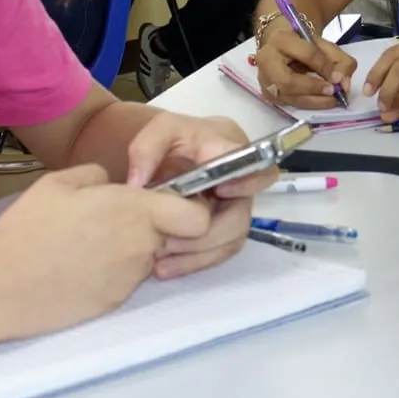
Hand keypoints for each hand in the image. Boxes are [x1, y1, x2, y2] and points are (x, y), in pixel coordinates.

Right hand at [0, 164, 212, 341]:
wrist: (2, 286)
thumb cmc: (29, 227)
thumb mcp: (58, 182)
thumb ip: (97, 175)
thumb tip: (112, 185)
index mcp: (134, 211)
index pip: (197, 216)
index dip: (189, 207)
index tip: (163, 201)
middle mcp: (142, 246)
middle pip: (171, 235)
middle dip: (154, 226)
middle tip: (112, 221)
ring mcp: (130, 279)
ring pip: (146, 257)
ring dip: (128, 249)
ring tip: (85, 244)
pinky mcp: (115, 303)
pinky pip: (124, 279)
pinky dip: (110, 272)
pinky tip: (78, 267)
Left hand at [124, 112, 276, 277]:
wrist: (168, 154)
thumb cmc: (172, 138)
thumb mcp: (159, 130)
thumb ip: (147, 147)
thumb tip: (138, 183)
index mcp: (232, 153)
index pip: (260, 169)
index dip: (247, 184)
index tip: (220, 191)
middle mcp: (240, 186)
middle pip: (240, 219)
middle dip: (206, 236)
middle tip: (168, 241)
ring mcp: (232, 210)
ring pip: (229, 242)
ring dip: (197, 255)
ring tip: (161, 262)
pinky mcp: (221, 229)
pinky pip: (216, 253)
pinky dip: (191, 262)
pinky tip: (165, 267)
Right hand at [255, 21, 357, 110]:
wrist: (282, 47)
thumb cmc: (303, 45)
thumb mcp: (324, 46)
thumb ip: (340, 61)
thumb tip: (343, 84)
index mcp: (281, 40)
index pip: (307, 54)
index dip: (325, 67)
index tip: (339, 76)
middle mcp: (267, 60)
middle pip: (288, 82)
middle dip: (314, 88)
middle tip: (333, 91)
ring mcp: (265, 79)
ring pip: (288, 96)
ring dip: (314, 101)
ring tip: (332, 99)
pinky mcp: (267, 94)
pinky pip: (289, 104)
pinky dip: (309, 104)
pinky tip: (321, 101)